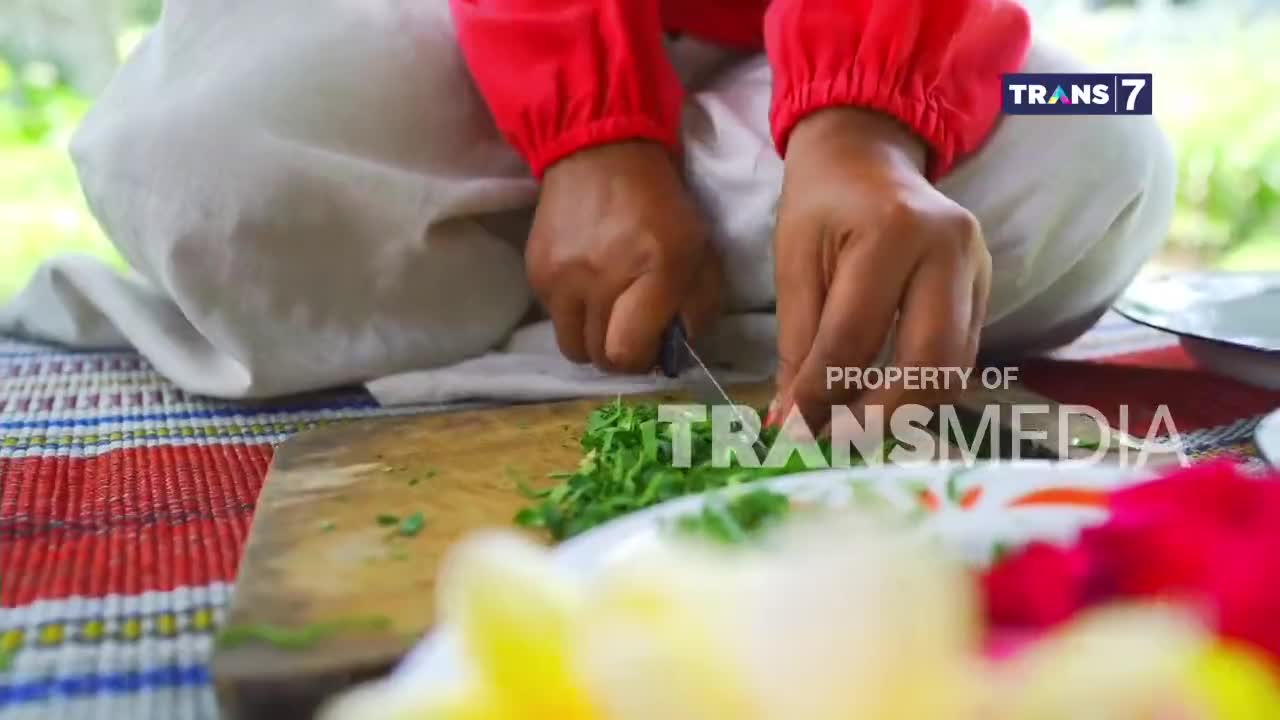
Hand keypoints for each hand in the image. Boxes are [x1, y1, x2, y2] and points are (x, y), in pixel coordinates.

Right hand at [527, 142, 722, 371]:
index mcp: (653, 273)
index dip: (642, 359)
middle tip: (631, 332)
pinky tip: (587, 286)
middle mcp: (600, 280)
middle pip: (599, 358)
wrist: (599, 152)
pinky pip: (554, 317)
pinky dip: (573, 313)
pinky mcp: (536, 272)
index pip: (628, 353)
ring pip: (571, 346)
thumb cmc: (660, 205)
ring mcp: (561, 278)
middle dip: (620, 354)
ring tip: (606, 314)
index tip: (653, 343)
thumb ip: (699, 305)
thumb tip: (680, 347)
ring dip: (592, 339)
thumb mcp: (700, 250)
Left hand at [771, 108, 991, 432]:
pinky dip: (922, 389)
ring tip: (854, 430)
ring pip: (954, 369)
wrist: (868, 156)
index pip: (855, 337)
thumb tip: (790, 423)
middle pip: (928, 362)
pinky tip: (882, 403)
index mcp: (893, 231)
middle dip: (880, 416)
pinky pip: (961, 356)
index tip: (792, 432)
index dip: (821, 394)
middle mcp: (950, 249)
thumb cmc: (822, 204)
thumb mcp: (794, 262)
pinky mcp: (986, 287)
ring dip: (905, 411)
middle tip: (834, 441)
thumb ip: (796, 344)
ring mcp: (979, 268)